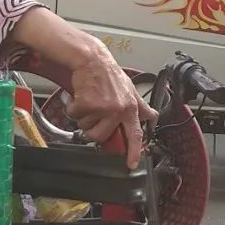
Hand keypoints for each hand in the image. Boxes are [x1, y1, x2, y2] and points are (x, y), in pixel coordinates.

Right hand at [66, 44, 157, 169]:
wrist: (93, 60)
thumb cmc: (111, 76)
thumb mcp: (130, 90)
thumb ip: (140, 107)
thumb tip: (152, 116)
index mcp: (131, 108)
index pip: (135, 134)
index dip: (134, 151)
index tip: (131, 164)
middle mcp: (119, 110)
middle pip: (101, 136)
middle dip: (92, 131)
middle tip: (92, 119)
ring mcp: (103, 107)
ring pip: (86, 126)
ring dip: (83, 117)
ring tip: (89, 102)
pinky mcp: (87, 103)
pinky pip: (74, 115)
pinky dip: (73, 107)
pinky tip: (80, 97)